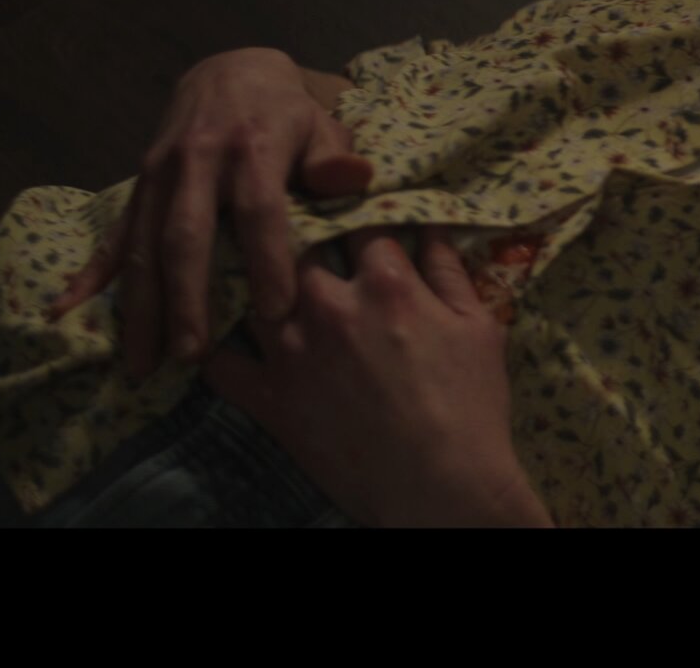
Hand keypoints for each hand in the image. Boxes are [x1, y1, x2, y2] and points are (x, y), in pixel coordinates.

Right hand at [49, 48, 373, 379]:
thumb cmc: (289, 114)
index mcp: (252, 149)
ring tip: (143, 362)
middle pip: (187, 236)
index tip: (276, 311)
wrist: (231, 72)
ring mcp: (160, 175)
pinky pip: (115, 234)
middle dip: (186, 298)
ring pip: (144, 246)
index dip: (267, 260)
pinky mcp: (139, 186)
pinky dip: (93, 274)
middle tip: (192, 354)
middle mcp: (197, 162)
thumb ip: (333, 159)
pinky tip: (69, 312)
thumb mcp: (319, 124)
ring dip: (141, 306)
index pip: (259, 210)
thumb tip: (355, 178)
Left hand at [203, 226, 551, 527]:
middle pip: (296, 245)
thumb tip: (430, 226)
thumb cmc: (471, 406)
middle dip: (299, 239)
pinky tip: (231, 341)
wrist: (441, 486)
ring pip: (250, 291)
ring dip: (256, 284)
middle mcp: (330, 307)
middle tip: (299, 241)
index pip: (358, 223)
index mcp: (386, 284)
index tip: (350, 217)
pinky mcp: (268, 398)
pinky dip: (220, 346)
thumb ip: (449, 272)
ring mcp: (291, 353)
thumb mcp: (479, 328)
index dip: (354, 215)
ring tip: (260, 281)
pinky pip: (220, 361)